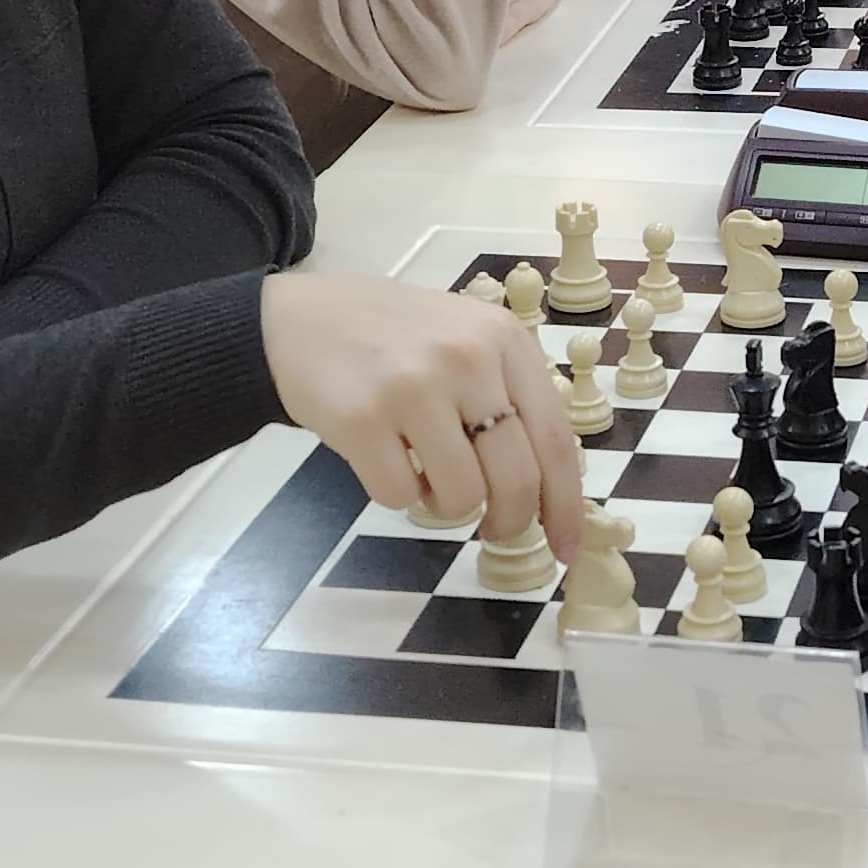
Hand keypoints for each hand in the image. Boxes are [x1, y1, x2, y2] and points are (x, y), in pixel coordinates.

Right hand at [262, 270, 585, 560]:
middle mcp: (467, 359)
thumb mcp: (469, 342)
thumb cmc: (397, 340)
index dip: (565, 505)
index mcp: (505, 341)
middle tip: (493, 527)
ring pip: (461, 496)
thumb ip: (511, 399)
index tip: (566, 549)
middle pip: (516, 478)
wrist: (302, 318)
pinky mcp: (361, 418)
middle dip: (510, 521)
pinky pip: (400, 497)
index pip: (555, 440)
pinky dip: (397, 495)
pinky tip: (384, 459)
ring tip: (425, 471)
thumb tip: (551, 491)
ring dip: (446, 504)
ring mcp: (413, 387)